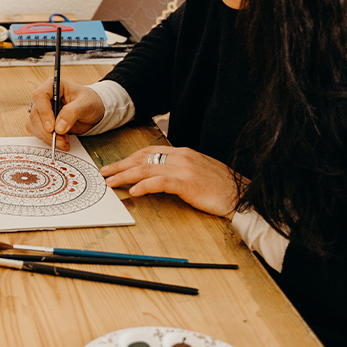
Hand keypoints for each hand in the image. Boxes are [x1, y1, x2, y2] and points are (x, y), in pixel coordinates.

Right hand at [25, 79, 104, 151]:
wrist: (93, 112)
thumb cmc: (90, 102)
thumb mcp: (86, 104)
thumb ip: (72, 112)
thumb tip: (59, 127)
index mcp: (53, 86)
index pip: (40, 96)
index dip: (44, 112)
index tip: (52, 127)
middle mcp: (44, 97)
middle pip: (35, 114)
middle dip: (47, 131)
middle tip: (61, 139)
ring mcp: (42, 110)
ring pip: (34, 125)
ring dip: (47, 137)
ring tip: (64, 141)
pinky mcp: (43, 122)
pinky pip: (37, 132)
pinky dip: (47, 140)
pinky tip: (61, 141)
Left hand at [99, 146, 239, 217]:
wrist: (242, 195)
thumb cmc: (221, 187)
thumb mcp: (197, 172)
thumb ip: (178, 170)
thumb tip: (157, 175)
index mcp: (182, 152)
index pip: (148, 151)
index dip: (129, 158)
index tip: (115, 165)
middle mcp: (181, 156)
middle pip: (143, 158)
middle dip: (120, 165)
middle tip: (105, 173)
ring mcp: (184, 168)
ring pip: (146, 168)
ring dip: (125, 176)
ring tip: (111, 182)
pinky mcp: (187, 183)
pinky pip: (159, 182)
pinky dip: (144, 186)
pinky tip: (134, 191)